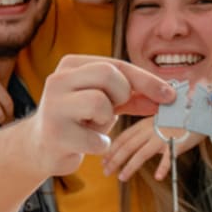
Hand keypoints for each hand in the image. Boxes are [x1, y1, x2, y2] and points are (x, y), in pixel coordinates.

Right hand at [26, 56, 174, 176]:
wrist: (42, 146)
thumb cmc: (79, 119)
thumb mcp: (106, 100)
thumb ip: (134, 96)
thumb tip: (168, 96)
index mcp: (70, 65)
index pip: (116, 64)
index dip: (147, 80)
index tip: (169, 95)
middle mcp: (57, 80)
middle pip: (108, 75)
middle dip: (122, 95)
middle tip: (115, 109)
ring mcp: (53, 107)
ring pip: (99, 103)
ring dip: (107, 119)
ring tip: (95, 125)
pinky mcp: (55, 135)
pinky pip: (96, 139)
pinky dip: (100, 144)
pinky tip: (87, 143)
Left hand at [101, 117, 200, 180]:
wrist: (201, 110)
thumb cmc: (181, 118)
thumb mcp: (159, 122)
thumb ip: (148, 132)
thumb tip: (138, 147)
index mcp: (145, 124)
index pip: (124, 137)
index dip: (112, 149)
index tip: (103, 160)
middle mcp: (151, 130)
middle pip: (128, 146)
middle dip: (114, 160)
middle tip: (105, 172)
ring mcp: (163, 136)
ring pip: (141, 153)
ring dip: (130, 166)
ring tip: (121, 178)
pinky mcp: (178, 143)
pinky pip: (169, 157)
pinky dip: (163, 167)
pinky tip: (158, 177)